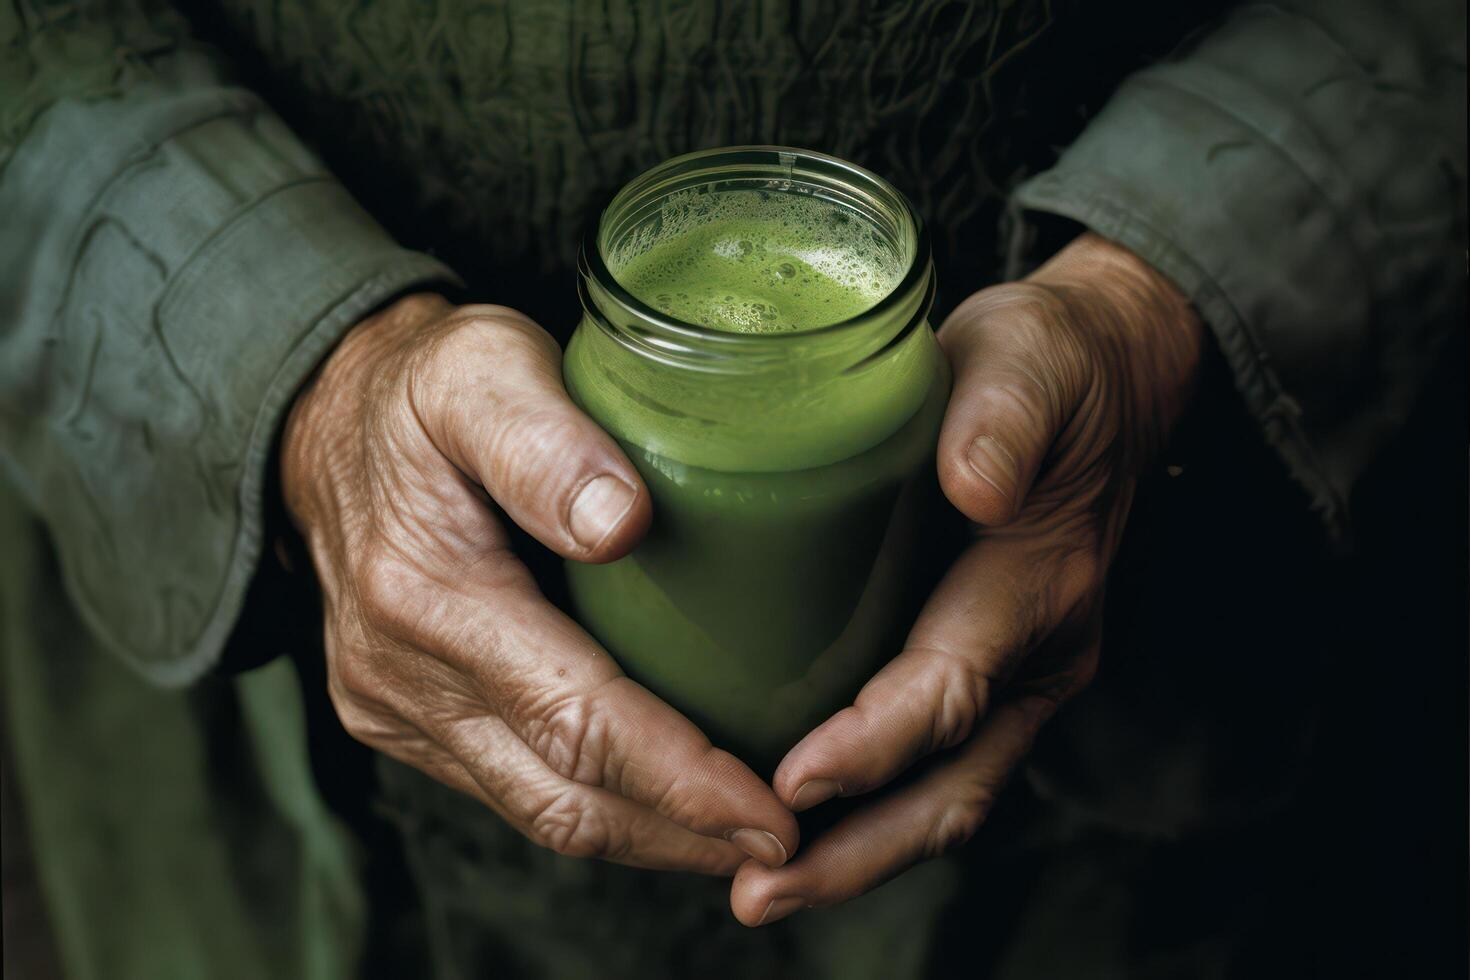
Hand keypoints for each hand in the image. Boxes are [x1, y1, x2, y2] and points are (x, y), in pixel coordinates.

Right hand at [282, 294, 796, 872]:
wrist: (330, 421)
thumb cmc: (425, 386)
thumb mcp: (481, 367)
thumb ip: (543, 439)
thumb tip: (624, 523)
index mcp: (423, 593)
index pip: (575, 721)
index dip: (682, 779)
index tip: (773, 812)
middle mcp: (399, 675)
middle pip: (563, 798)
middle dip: (683, 834)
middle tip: (790, 844)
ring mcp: (395, 709)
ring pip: (539, 812)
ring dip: (649, 837)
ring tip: (746, 839)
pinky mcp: (404, 719)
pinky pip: (512, 790)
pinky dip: (600, 809)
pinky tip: (670, 801)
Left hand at [729, 233, 1204, 923]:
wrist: (1105, 379)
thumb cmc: (1050, 366)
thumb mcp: (1028, 359)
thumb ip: (1004, 416)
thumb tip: (977, 484)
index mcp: (1039, 583)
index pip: (950, 688)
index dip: (872, 745)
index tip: (789, 784)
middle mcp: (1041, 651)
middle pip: (950, 784)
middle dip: (857, 851)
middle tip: (757, 894)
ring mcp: (1021, 673)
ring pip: (945, 794)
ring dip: (859, 855)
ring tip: (761, 892)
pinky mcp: (991, 672)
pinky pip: (937, 766)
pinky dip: (872, 812)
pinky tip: (796, 827)